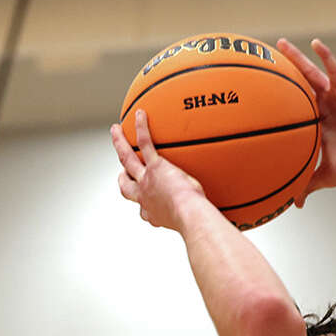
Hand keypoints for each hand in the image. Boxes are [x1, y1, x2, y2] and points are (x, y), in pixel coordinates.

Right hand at [111, 110, 207, 231]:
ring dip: (120, 144)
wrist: (191, 215)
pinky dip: (141, 128)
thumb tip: (220, 219)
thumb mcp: (196, 219)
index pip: (143, 209)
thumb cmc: (197, 222)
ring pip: (127, 158)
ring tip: (116, 130)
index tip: (145, 201)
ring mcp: (147, 180)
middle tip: (121, 168)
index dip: (141, 204)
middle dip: (121, 176)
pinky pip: (145, 143)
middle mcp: (145, 197)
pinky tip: (140, 114)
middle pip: (126, 185)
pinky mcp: (156, 167)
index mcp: (154, 213)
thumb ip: (200, 215)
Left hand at [277, 38, 335, 201]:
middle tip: (263, 62)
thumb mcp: (325, 176)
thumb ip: (307, 186)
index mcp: (317, 124)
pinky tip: (315, 43)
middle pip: (298, 87)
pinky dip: (325, 57)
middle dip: (282, 75)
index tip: (258, 97)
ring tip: (280, 45)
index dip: (278, 103)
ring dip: (296, 59)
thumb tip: (293, 205)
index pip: (294, 110)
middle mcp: (323, 108)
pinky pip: (334, 70)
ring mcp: (334, 98)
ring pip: (311, 74)